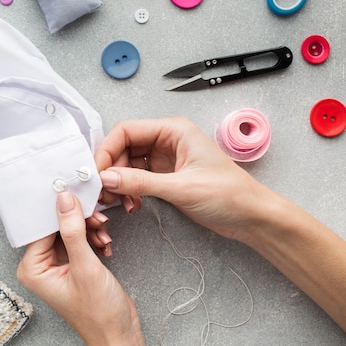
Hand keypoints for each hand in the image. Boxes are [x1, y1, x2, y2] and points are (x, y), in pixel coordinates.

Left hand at [17, 192, 144, 345]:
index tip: (73, 192)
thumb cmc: (98, 313)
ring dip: (90, 228)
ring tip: (103, 235)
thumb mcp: (85, 267)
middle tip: (96, 215)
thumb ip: (73, 231)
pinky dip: (94, 237)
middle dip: (79, 220)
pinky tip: (104, 245)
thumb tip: (64, 200)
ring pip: (70, 230)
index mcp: (32, 268)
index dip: (59, 210)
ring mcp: (56, 264)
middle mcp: (40, 265)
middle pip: (56, 226)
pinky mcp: (72, 263)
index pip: (41, 227)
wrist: (118, 332)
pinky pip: (80, 239)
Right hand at [94, 117, 274, 240]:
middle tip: (103, 191)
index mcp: (173, 130)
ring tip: (121, 202)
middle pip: (123, 147)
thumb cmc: (230, 194)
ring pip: (127, 164)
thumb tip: (107, 178)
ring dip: (119, 183)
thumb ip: (140, 182)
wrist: (251, 217)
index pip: (126, 131)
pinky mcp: (165, 176)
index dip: (107, 150)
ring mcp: (165, 158)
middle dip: (111, 169)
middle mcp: (167, 140)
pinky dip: (129, 191)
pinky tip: (133, 204)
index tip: (96, 172)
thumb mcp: (181, 188)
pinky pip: (136, 178)